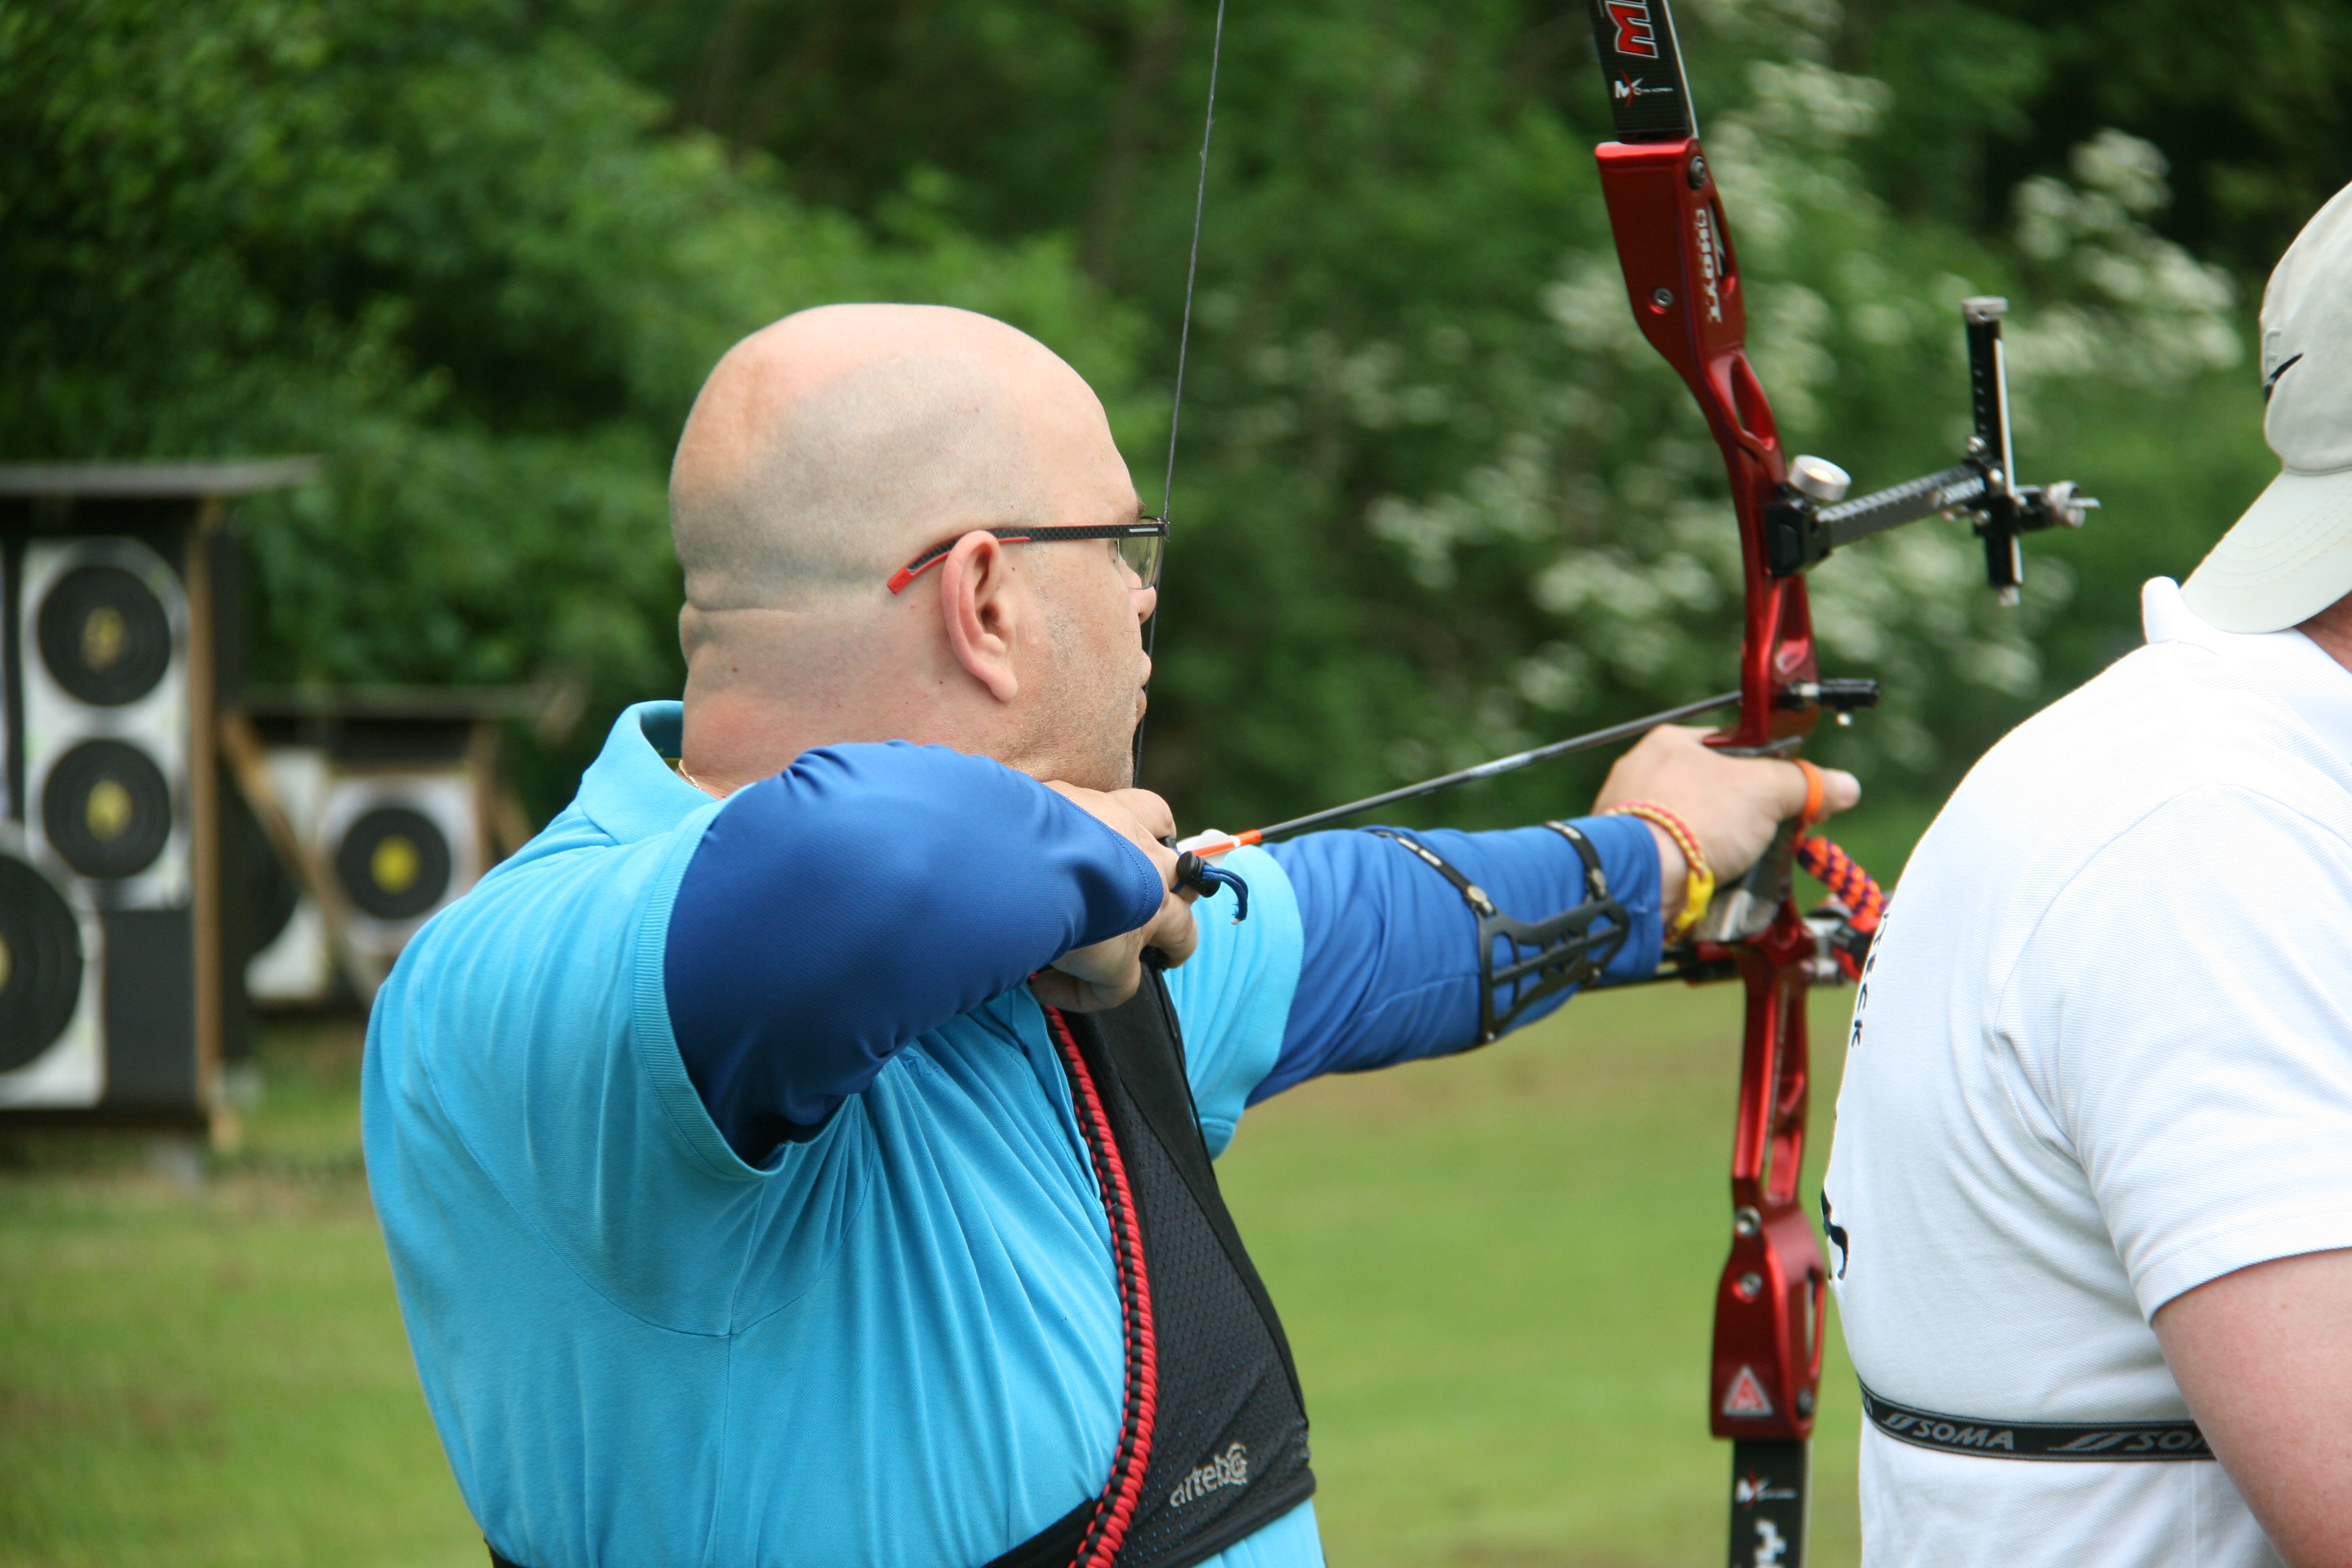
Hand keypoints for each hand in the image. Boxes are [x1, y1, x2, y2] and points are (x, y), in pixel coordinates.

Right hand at [1033, 783, 1198, 1011]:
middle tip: (1131, 907)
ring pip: (1180, 934)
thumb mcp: (1029, 802)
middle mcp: (1143, 860)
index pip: (1153, 814)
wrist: (1015, 859)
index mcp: (1116, 816)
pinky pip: (1117, 988)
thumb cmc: (1013, 821)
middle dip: (1169, 892)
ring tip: (1112, 962)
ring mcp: (1143, 913)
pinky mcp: (1119, 958)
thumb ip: (1036, 813)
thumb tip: (1009, 820)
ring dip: (1160, 949)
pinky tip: (1043, 987)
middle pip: (1184, 877)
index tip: (1129, 844)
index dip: (1150, 831)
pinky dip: (1083, 994)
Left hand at [1592, 726, 1859, 920]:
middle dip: (1746, 819)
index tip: (1789, 796)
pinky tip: (1711, 882)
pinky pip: (1672, 858)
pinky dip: (1695, 870)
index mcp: (1670, 743)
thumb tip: (1843, 786)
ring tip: (1741, 866)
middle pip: (1714, 792)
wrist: (1643, 877)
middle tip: (1769, 839)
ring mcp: (1627, 816)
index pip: (1732, 748)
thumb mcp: (1765, 790)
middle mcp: (1641, 773)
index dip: (1768, 771)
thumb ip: (1805, 784)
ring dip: (1723, 848)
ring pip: (1693, 828)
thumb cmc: (1695, 820)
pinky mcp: (1626, 856)